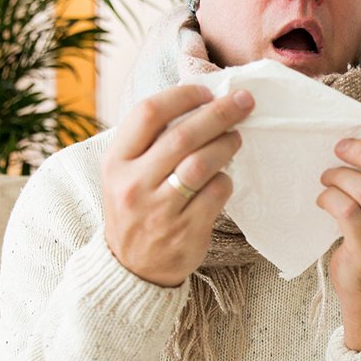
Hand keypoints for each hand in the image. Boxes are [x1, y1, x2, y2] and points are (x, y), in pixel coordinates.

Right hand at [102, 85, 253, 286]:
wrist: (131, 268)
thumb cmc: (136, 207)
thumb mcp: (126, 173)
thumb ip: (151, 141)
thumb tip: (200, 100)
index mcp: (116, 161)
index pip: (148, 113)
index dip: (182, 96)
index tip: (207, 92)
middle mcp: (133, 184)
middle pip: (182, 135)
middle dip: (219, 113)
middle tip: (244, 102)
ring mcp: (159, 210)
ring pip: (202, 164)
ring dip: (227, 144)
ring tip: (237, 137)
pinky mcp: (185, 231)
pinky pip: (216, 193)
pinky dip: (226, 180)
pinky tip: (224, 178)